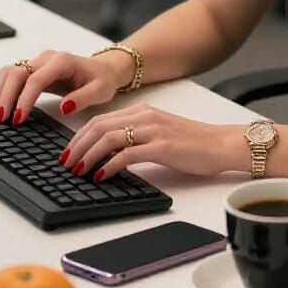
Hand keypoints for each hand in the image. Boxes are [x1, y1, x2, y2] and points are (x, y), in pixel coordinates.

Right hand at [0, 48, 133, 124]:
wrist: (103, 69)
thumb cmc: (102, 79)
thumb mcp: (100, 91)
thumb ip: (83, 98)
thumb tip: (65, 107)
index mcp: (63, 62)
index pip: (36, 80)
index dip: (24, 99)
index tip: (18, 118)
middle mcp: (47, 58)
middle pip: (17, 72)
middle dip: (6, 95)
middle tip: (2, 118)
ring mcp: (38, 61)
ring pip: (10, 71)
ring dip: (0, 90)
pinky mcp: (34, 68)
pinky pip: (12, 74)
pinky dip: (2, 86)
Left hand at [59, 103, 245, 180]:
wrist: (223, 144)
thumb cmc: (195, 143)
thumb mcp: (161, 133)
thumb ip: (137, 137)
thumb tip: (110, 153)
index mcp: (143, 112)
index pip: (101, 120)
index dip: (79, 136)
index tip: (67, 151)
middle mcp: (145, 117)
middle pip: (99, 127)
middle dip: (77, 145)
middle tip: (64, 162)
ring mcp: (154, 131)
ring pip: (109, 138)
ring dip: (88, 155)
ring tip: (77, 170)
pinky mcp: (162, 147)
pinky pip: (127, 154)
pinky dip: (109, 165)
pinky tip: (101, 175)